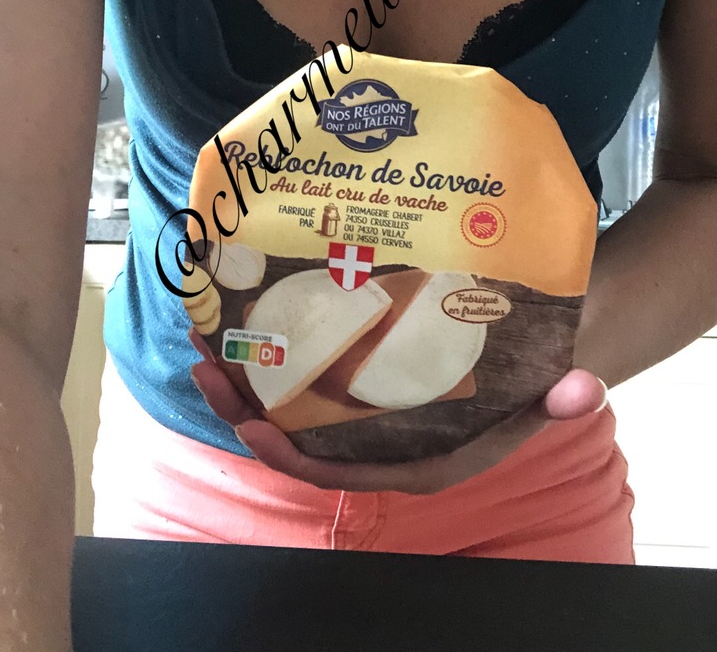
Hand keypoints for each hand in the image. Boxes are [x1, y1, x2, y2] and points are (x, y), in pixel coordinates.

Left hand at [189, 327, 606, 494]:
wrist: (523, 354)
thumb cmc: (525, 384)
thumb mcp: (545, 393)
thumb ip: (559, 401)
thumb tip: (581, 390)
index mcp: (409, 459)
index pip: (341, 471)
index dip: (293, 457)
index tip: (254, 430)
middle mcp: (374, 439)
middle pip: (296, 435)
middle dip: (245, 407)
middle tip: (205, 365)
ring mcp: (358, 406)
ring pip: (288, 402)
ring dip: (242, 373)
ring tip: (204, 336)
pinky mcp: (355, 373)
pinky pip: (301, 371)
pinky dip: (268, 348)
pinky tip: (242, 315)